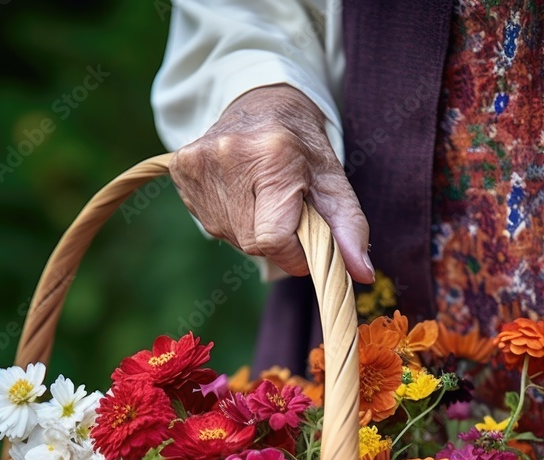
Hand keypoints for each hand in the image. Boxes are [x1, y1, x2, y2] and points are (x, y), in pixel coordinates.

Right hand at [168, 84, 373, 282]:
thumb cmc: (303, 146)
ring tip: (260, 198)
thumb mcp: (334, 182)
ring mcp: (199, 163)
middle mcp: (229, 155)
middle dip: (274, 240)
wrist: (261, 101)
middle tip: (284, 211)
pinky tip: (238, 192)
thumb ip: (350, 230)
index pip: (274, 240)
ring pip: (230, 236)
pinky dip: (229, 220)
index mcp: (273, 156)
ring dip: (250, 230)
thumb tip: (363, 275)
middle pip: (252, 242)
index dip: (293, 254)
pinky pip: (209, 223)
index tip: (304, 242)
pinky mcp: (181, 169)